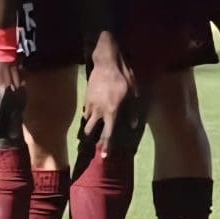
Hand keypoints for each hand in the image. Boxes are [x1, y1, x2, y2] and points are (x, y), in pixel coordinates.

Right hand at [80, 34, 139, 155]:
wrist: (107, 62)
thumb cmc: (123, 77)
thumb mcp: (133, 94)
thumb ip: (132, 111)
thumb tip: (132, 125)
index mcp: (112, 112)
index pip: (108, 134)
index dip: (106, 146)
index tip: (104, 156)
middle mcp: (98, 111)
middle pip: (90, 131)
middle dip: (91, 139)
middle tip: (94, 144)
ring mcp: (90, 104)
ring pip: (86, 121)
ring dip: (89, 127)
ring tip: (91, 131)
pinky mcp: (86, 97)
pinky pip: (86, 110)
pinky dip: (88, 114)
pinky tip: (92, 115)